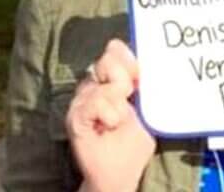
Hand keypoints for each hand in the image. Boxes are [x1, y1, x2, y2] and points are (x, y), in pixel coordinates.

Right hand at [66, 39, 155, 191]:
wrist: (118, 174)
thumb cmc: (133, 141)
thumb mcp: (147, 108)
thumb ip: (145, 85)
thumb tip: (149, 63)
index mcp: (111, 79)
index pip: (115, 49)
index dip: (129, 57)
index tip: (140, 77)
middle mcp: (94, 84)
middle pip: (108, 59)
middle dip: (125, 78)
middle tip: (130, 98)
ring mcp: (82, 100)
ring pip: (103, 83)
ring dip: (119, 105)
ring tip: (118, 121)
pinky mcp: (75, 117)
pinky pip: (95, 102)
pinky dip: (109, 114)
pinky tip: (110, 125)